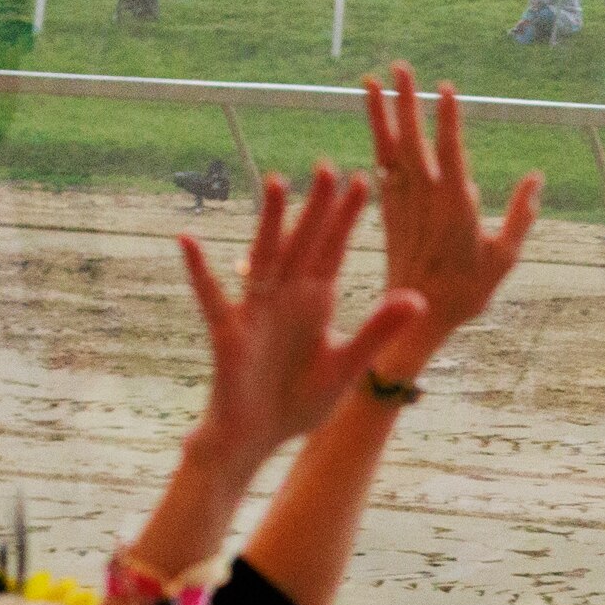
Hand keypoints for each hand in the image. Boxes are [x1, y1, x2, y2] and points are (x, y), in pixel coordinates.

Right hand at [178, 164, 425, 467]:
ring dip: (270, 221)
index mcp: (316, 302)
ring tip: (277, 182)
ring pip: (265, 256)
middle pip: (303, 243)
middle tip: (328, 166)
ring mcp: (257, 312)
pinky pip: (212, 298)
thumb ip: (377, 330)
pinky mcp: (230, 334)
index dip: (348, 218)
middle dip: (316, 207)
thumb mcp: (347, 364)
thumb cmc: (299, 401)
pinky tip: (188, 242)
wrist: (260, 438)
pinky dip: (200, 271)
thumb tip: (416, 298)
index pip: (334, 250)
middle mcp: (286, 297)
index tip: (365, 179)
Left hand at [360, 67, 538, 380]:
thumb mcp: (504, 257)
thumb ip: (520, 215)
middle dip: (405, 101)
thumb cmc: (467, 291)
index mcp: (455, 205)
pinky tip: (374, 127)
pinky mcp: (386, 214)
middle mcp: (424, 199)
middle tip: (399, 67)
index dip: (447, 117)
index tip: (446, 87)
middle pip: (411, 139)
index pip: (450, 150)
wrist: (417, 318)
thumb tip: (536, 179)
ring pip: (387, 149)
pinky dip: (375, 145)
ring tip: (368, 81)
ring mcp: (401, 204)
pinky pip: (379, 170)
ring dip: (379, 115)